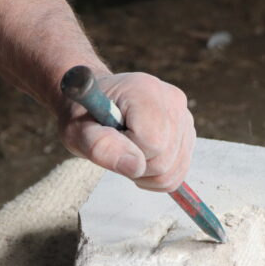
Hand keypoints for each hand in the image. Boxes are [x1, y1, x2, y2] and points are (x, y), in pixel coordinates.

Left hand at [58, 71, 195, 191]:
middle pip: (165, 159)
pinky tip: (140, 157)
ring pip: (175, 169)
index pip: (153, 142)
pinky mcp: (187, 131)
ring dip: (147, 173)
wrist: (93, 102)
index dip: (128, 151)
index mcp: (144, 90)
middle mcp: (172, 99)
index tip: (111, 139)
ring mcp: (184, 115)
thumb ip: (101, 146)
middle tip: (116, 148)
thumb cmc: (83, 116)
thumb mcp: (77, 132)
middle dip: (137, 165)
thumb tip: (135, 166)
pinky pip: (179, 172)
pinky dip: (158, 175)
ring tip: (127, 152)